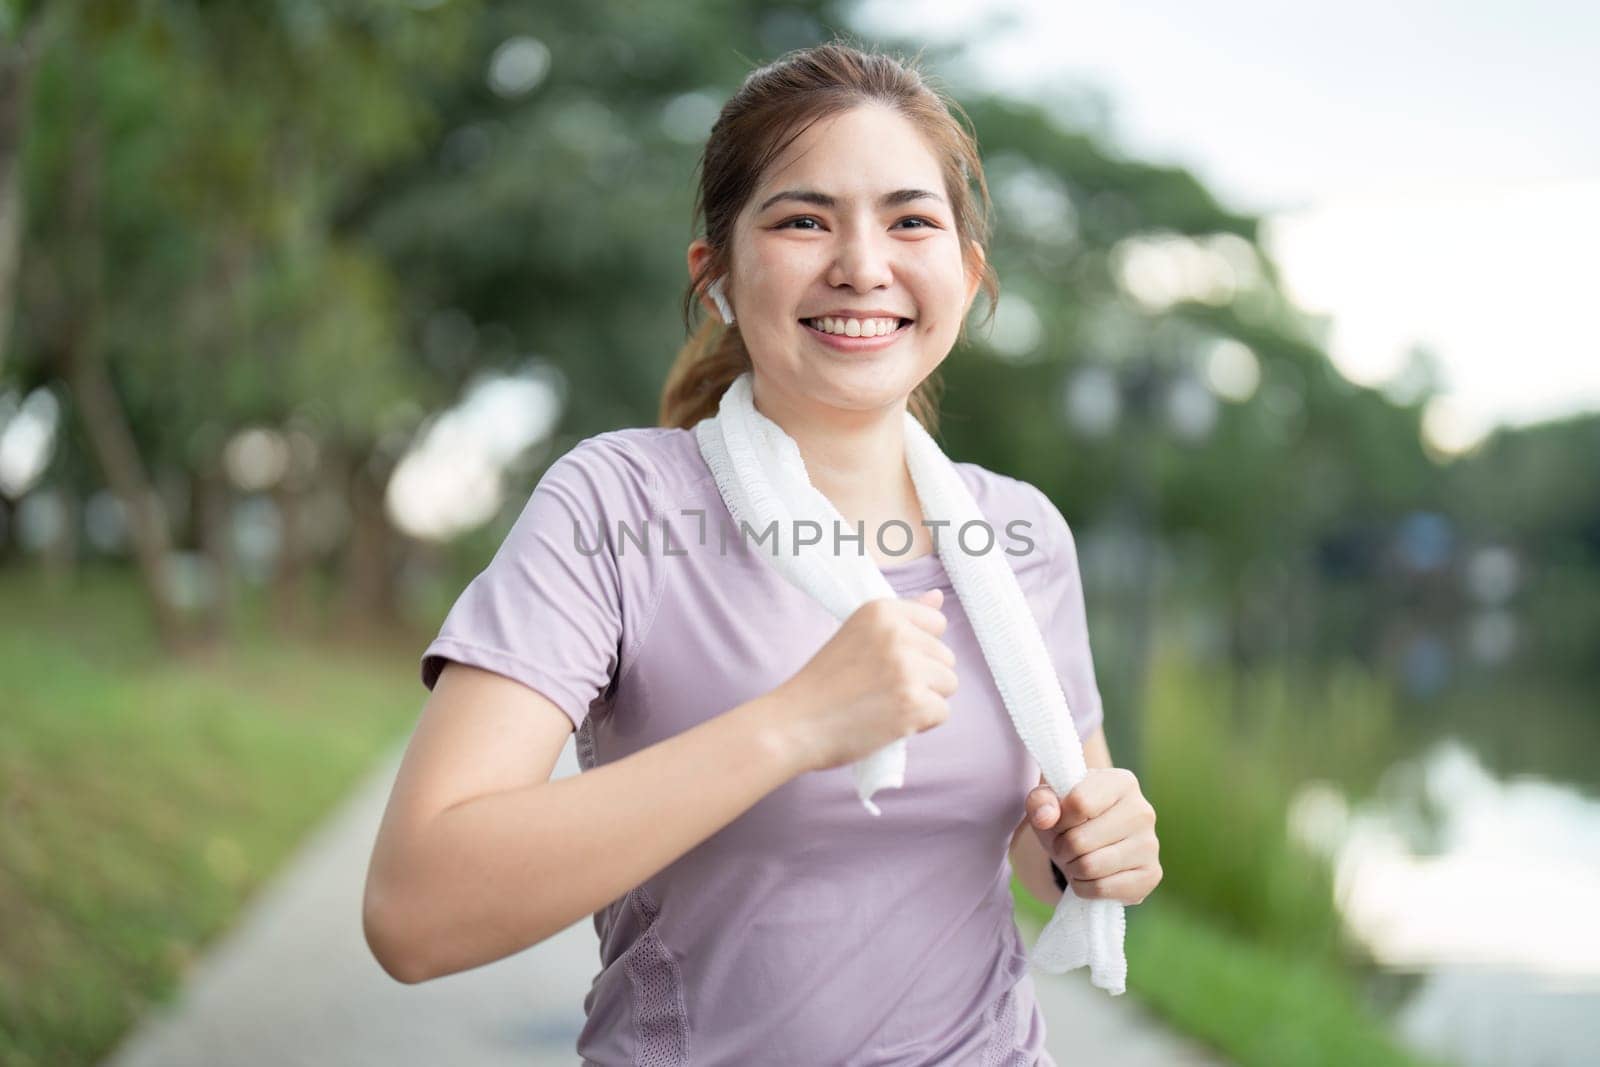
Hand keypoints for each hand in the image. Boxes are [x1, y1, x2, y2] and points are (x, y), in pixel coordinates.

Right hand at [767, 588, 956, 773]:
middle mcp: (897, 633)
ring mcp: (907, 668)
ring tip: (887, 704)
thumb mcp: (858, 635)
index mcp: (881, 610)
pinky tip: (890, 721)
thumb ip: (902, 616)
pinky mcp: (914, 702)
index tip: (887, 663)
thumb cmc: (823, 683)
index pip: (936, 624)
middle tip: (881, 689)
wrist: (795, 724)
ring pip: (948, 684)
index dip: (917, 650)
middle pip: (945, 656)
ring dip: (925, 699)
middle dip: (923, 677)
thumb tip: (938, 596)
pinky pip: (942, 712)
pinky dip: (920, 724)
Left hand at [1025, 768, 1160, 905]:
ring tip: (1077, 858)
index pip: (1078, 804)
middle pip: (1080, 840)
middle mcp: (1142, 810)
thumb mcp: (1049, 801)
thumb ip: (1040, 801)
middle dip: (1062, 847)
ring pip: (1090, 867)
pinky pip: (1102, 889)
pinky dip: (1084, 887)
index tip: (1059, 821)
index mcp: (1121, 782)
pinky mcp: (1151, 875)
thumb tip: (1045, 817)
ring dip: (1072, 868)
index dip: (1058, 819)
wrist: (1090, 842)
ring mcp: (1151, 844)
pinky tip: (1090, 876)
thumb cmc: (1069, 816)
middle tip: (1066, 845)